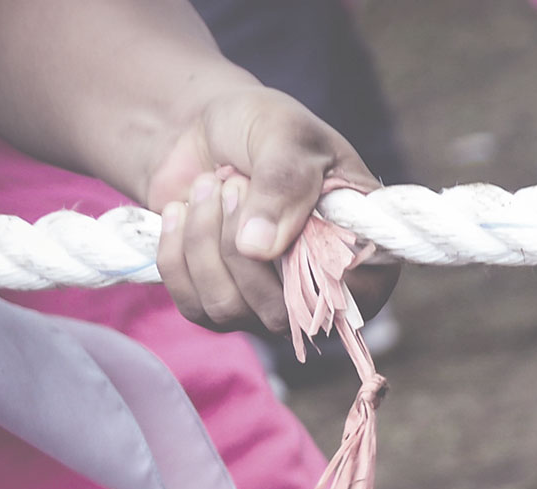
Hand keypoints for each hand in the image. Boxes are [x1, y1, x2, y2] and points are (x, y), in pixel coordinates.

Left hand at [148, 86, 399, 335]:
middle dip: (240, 244)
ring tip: (207, 186)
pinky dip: (175, 251)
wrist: (204, 131)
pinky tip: (181, 210)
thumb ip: (283, 183)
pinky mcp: (218, 308)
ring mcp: (266, 308)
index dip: (317, 270)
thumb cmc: (264, 128)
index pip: (355, 296)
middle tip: (234, 182)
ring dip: (204, 241)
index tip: (285, 220)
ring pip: (228, 310)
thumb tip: (257, 249)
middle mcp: (317, 295)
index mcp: (361, 254)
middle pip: (279, 313)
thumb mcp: (286, 135)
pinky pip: (192, 305)